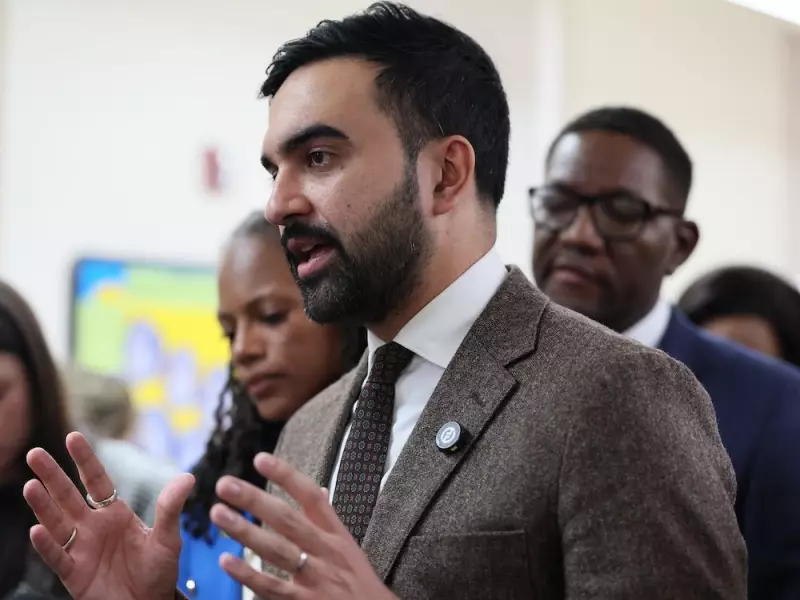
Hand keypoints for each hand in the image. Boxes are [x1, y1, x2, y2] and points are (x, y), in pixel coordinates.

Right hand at [23, 432, 194, 599]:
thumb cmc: (158, 572)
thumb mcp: (168, 539)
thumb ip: (171, 508)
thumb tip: (188, 477)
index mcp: (115, 514)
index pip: (97, 481)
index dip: (85, 460)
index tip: (73, 437)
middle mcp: (93, 528)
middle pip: (68, 496)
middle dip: (52, 475)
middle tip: (35, 454)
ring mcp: (81, 549)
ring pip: (56, 523)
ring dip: (43, 505)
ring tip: (31, 485)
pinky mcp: (74, 574)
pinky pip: (57, 557)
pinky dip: (46, 545)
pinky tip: (35, 530)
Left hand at [210, 453, 396, 599]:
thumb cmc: (360, 581)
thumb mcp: (349, 546)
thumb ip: (328, 520)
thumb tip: (317, 491)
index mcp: (336, 533)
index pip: (311, 496)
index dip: (286, 476)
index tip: (260, 459)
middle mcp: (325, 551)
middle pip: (287, 519)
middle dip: (255, 499)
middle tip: (225, 484)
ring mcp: (314, 577)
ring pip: (276, 550)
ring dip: (245, 531)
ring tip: (218, 513)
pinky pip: (272, 587)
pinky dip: (248, 575)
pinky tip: (227, 561)